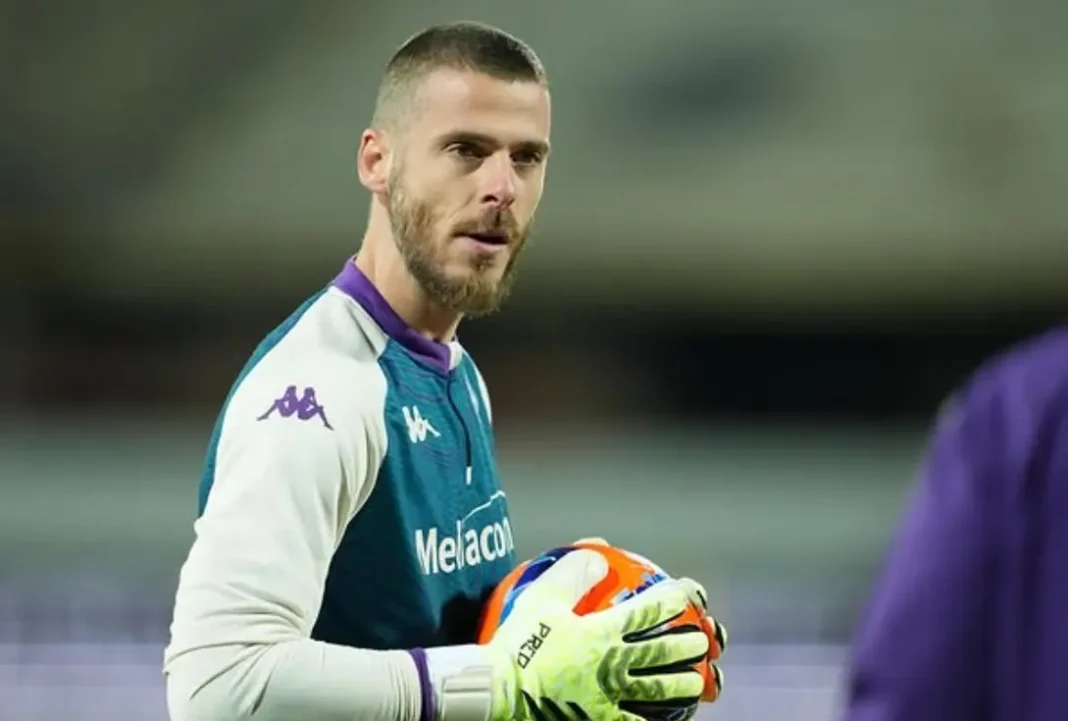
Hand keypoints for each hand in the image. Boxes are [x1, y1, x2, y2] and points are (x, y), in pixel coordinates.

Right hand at [484, 548, 711, 720]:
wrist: (497, 690)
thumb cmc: (518, 642)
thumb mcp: (541, 597)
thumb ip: (573, 572)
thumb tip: (598, 551)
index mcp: (601, 631)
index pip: (648, 611)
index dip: (674, 600)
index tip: (689, 594)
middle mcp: (612, 664)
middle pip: (661, 652)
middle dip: (687, 644)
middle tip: (703, 641)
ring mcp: (608, 696)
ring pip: (656, 690)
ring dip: (681, 685)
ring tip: (696, 683)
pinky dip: (651, 719)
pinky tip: (663, 720)